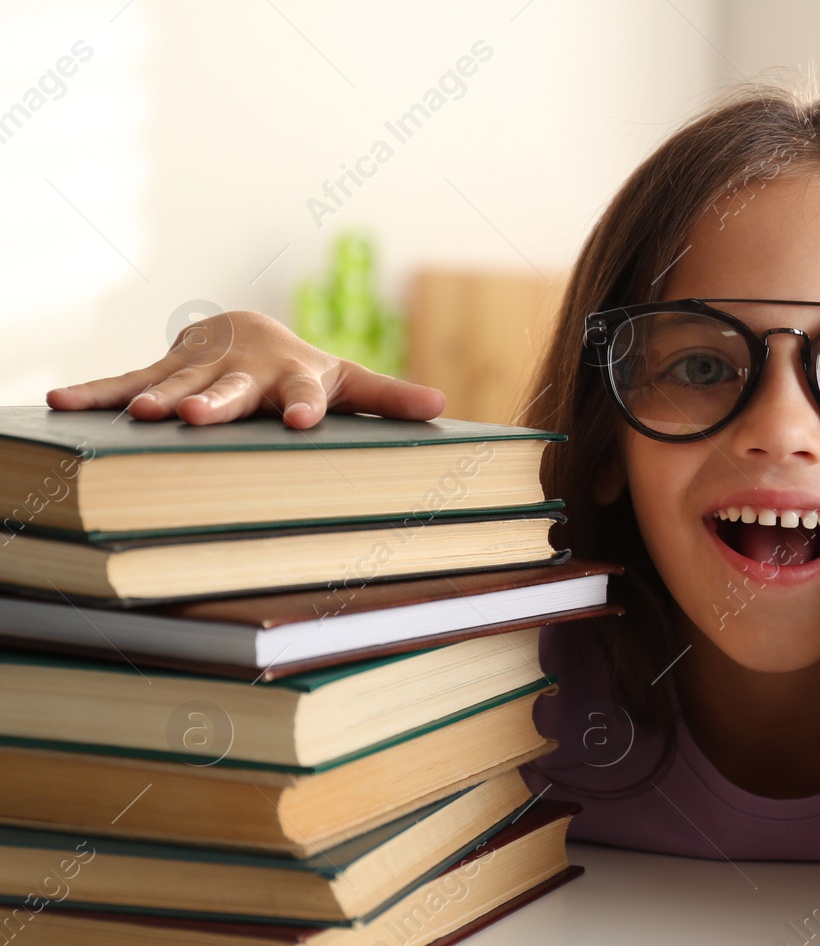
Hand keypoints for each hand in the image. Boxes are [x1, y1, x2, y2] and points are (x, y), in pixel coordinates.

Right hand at [45, 310, 444, 428]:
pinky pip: (125, 379)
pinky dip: (95, 390)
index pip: (304, 395)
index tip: (301, 422)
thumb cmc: (305, 370)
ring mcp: (200, 367)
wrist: (248, 329)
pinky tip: (57, 399)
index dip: (303, 407)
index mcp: (297, 378)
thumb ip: (388, 399)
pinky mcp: (163, 368)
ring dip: (159, 397)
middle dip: (217, 401)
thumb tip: (443, 407)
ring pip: (178, 383)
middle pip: (233, 389)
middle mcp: (246, 371)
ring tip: (138, 413)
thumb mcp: (348, 382)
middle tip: (200, 415)